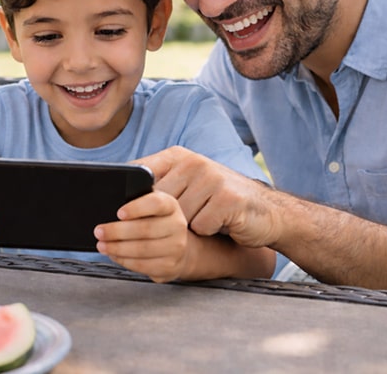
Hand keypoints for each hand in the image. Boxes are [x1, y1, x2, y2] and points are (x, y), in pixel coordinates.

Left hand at [94, 191, 189, 282]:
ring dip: (117, 248)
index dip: (137, 208)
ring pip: (142, 249)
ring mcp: (175, 247)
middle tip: (99, 232)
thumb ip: (135, 205)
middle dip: (117, 231)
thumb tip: (109, 210)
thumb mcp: (150, 208)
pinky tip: (115, 255)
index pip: (156, 203)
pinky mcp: (169, 265)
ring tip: (103, 245)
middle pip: (145, 229)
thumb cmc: (157, 222)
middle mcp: (176, 225)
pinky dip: (124, 261)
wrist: (176, 245)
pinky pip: (142, 265)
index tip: (119, 213)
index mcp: (170, 205)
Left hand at [135, 146, 280, 248]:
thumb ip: (161, 187)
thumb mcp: (188, 185)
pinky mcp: (228, 199)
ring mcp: (212, 178)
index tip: (119, 213)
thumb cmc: (220, 201)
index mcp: (179, 156)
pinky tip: (219, 225)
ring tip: (203, 220)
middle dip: (161, 220)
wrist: (267, 211)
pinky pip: (201, 226)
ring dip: (188, 227)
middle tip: (177, 225)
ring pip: (179, 217)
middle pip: (157, 201)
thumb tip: (121, 207)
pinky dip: (207, 231)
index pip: (141, 172)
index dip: (129, 196)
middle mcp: (195, 162)